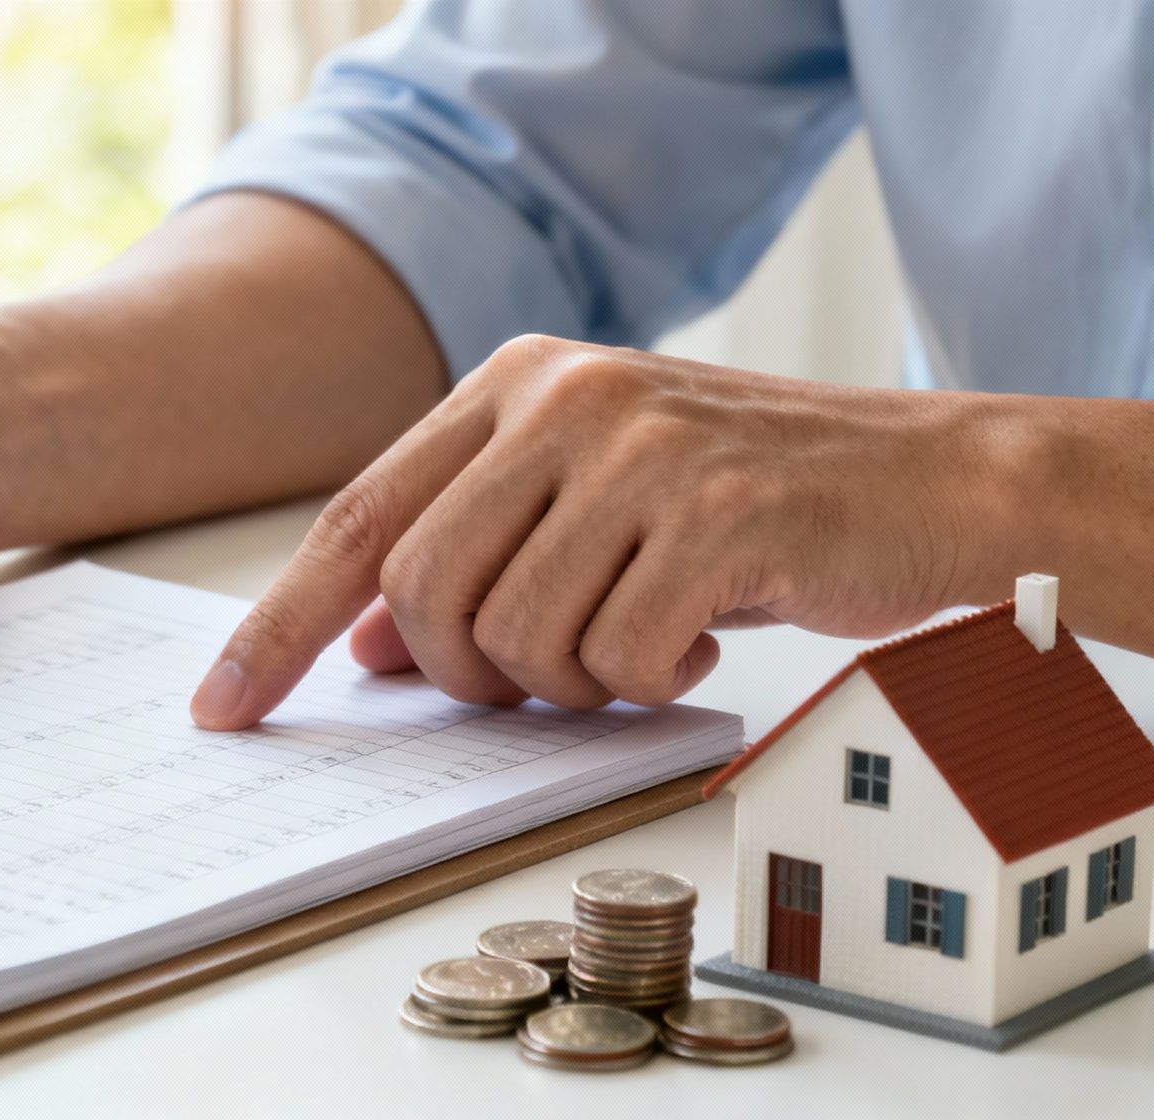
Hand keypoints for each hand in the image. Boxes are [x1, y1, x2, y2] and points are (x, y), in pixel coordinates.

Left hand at [189, 335, 1006, 727]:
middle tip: (547, 676)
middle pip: (421, 594)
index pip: (359, 519)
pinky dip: (653, 679)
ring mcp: (639, 448)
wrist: (931, 479)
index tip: (223, 704)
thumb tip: (367, 650)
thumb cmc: (746, 505)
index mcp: (514, 382)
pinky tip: (709, 632)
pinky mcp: (716, 511)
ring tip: (645, 637)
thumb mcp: (590, 506)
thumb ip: (475, 556)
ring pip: (514, 638)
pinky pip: (617, 659)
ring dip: (572, 680)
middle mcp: (562, 396)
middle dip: (468, 674)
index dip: (279, 624)